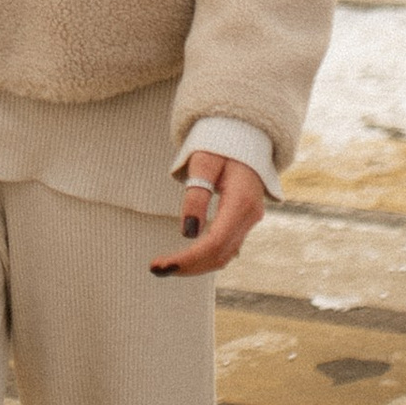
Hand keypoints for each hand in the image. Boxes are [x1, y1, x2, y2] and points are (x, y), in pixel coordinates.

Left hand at [150, 151, 267, 279]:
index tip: (161, 264)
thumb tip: (188, 232)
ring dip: (195, 265)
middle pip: (219, 254)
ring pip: (224, 256)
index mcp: (241, 201)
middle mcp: (250, 215)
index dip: (189, 258)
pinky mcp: (243, 222)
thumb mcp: (204, 162)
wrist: (243, 136)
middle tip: (155, 268)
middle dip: (188, 266)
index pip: (215, 242)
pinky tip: (183, 258)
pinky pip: (225, 248)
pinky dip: (204, 257)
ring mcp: (249, 220)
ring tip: (164, 266)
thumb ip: (196, 195)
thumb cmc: (220, 144)